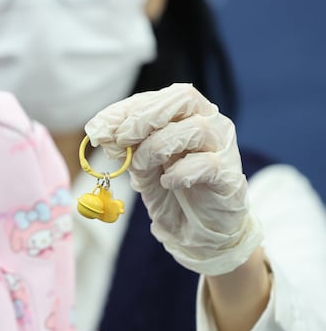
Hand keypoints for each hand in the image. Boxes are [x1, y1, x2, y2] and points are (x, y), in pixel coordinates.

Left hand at [85, 83, 262, 275]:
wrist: (197, 232)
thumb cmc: (171, 192)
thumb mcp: (140, 166)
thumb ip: (126, 147)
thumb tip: (101, 131)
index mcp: (187, 115)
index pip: (158, 97)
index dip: (126, 109)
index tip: (99, 127)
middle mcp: (210, 124)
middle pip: (183, 99)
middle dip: (144, 117)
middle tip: (120, 139)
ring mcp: (224, 149)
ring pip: (196, 129)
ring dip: (158, 146)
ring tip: (141, 166)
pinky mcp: (230, 177)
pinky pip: (208, 164)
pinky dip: (181, 172)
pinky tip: (167, 182)